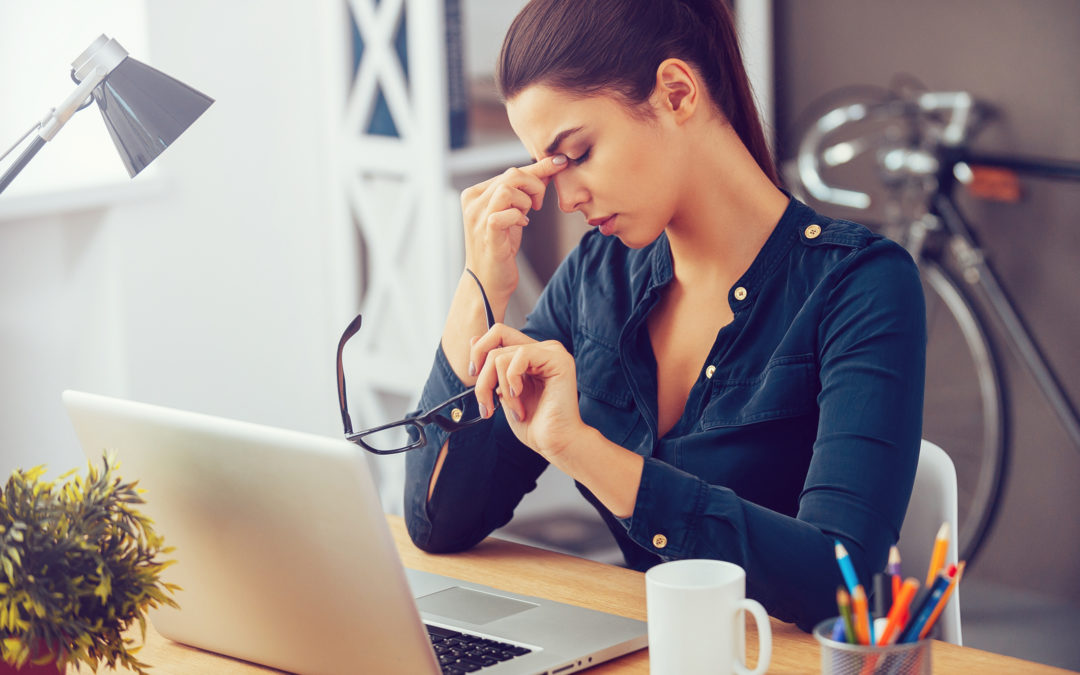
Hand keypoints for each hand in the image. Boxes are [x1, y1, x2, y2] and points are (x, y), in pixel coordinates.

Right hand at [460, 155, 568, 302]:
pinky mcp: (487, 232)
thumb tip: (549, 168)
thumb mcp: (513, 213)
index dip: (538, 169)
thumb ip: (524, 191)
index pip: (510, 171)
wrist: (488, 282)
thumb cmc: (500, 247)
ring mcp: (477, 217)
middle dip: (535, 187)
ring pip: (508, 189)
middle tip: (538, 205)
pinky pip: (507, 212)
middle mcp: (472, 203)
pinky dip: (519, 216)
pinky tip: (521, 225)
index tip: (560, 162)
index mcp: (475, 194)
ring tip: (526, 215)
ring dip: (526, 201)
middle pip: (511, 175)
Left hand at [470, 323, 583, 460]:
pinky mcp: (558, 359)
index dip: (478, 352)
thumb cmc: (534, 424)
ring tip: (513, 408)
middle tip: (486, 402)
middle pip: (495, 342)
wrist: (554, 443)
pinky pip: (520, 356)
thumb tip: (473, 340)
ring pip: (501, 355)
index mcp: (531, 355)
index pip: (497, 334)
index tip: (474, 376)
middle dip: (483, 377)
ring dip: (499, 388)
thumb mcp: (503, 392)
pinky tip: (521, 397)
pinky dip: (512, 382)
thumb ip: (492, 367)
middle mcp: (542, 349)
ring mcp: (552, 352)